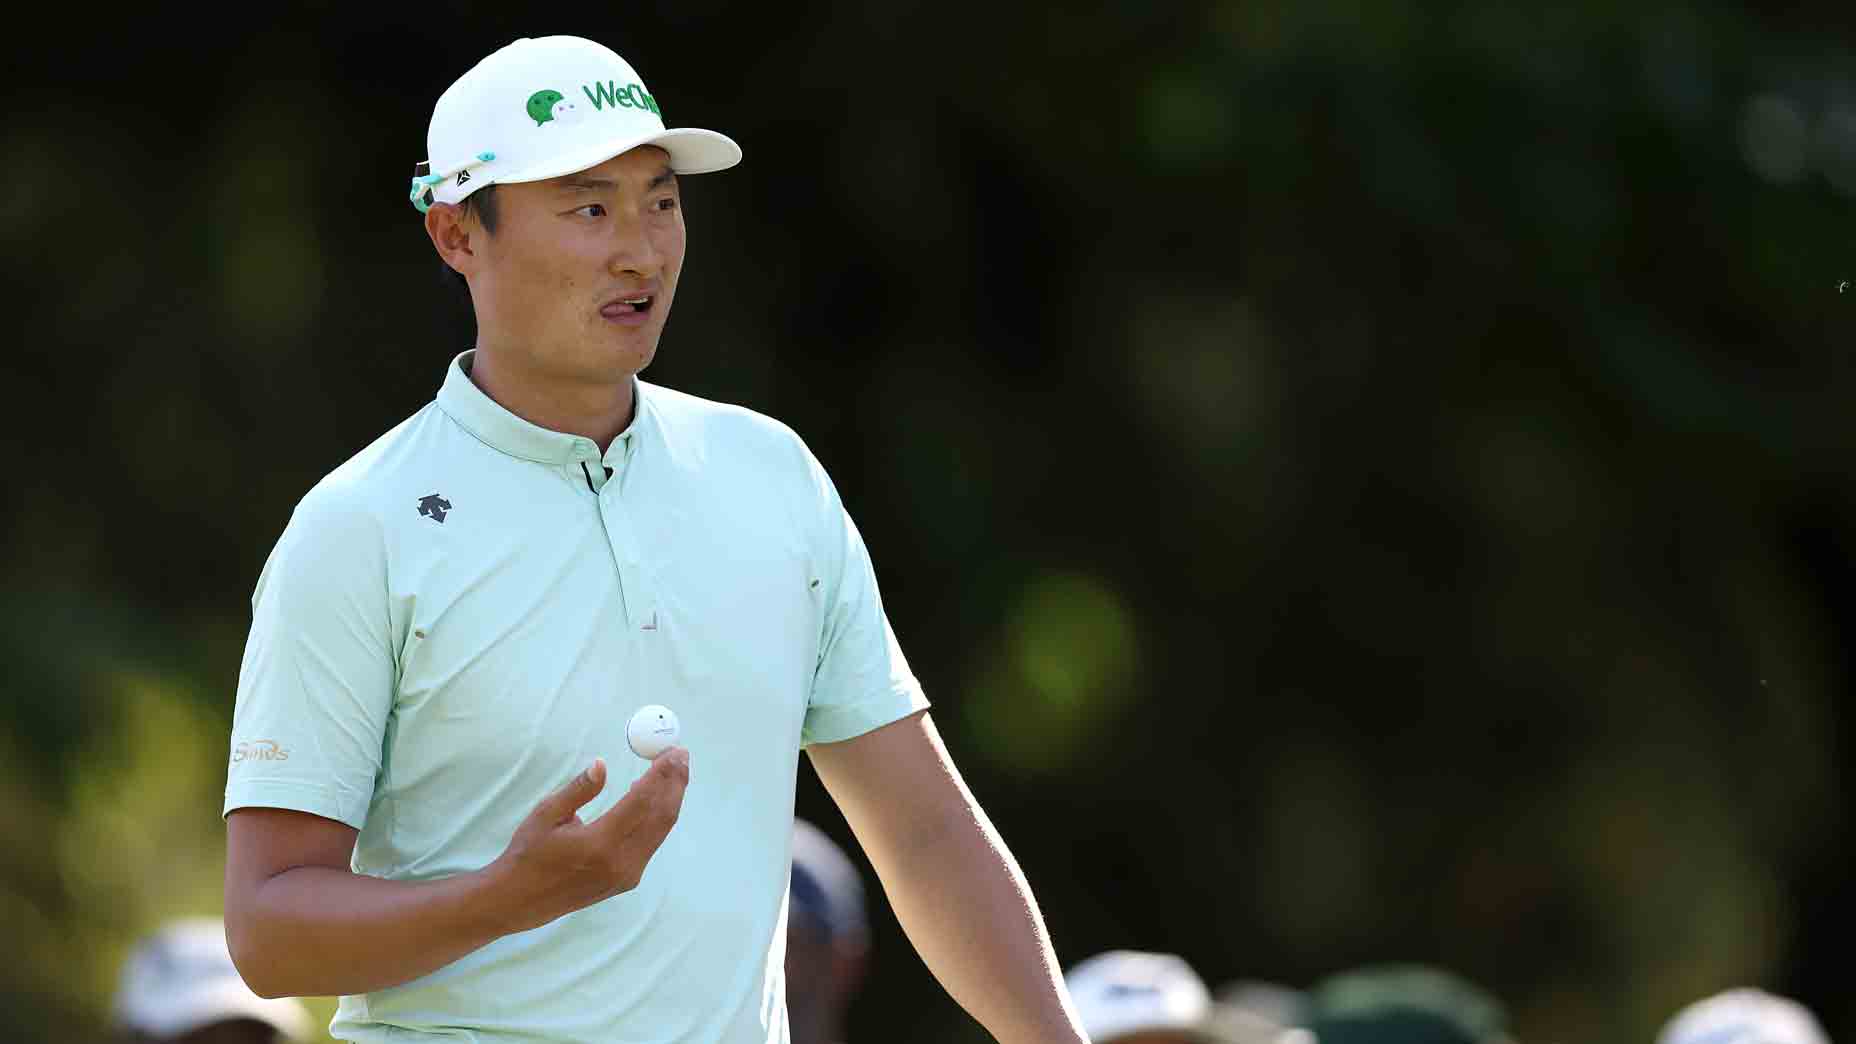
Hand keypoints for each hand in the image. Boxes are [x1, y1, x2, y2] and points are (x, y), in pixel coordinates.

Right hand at [484, 749, 689, 932]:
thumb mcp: (546, 815)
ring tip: (672, 770)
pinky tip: (651, 797)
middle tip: (680, 755)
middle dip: (675, 782)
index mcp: (598, 844)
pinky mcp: (628, 880)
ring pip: (660, 830)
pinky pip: (651, 842)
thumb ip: (579, 789)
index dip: (661, 774)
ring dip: (670, 798)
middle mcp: (620, 862)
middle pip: (662, 816)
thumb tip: (602, 764)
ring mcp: (627, 875)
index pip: (642, 802)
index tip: (671, 751)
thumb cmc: (529, 853)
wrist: (521, 901)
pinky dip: (657, 816)